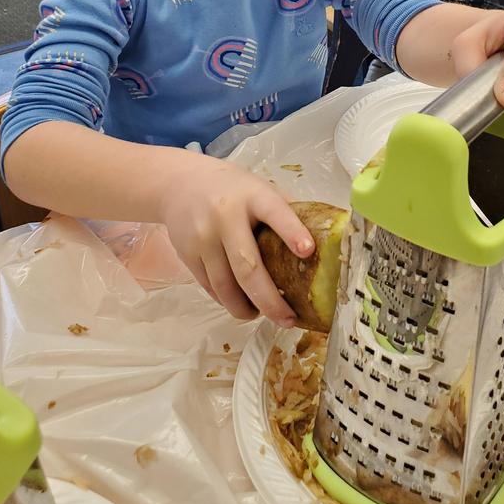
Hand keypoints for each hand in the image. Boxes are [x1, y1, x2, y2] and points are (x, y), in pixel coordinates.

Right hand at [159, 155, 314, 323]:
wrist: (181, 184)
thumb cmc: (232, 189)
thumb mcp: (259, 188)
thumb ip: (284, 210)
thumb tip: (322, 240)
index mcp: (252, 196)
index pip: (275, 212)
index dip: (292, 232)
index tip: (308, 251)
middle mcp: (225, 216)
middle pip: (247, 266)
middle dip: (269, 299)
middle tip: (288, 319)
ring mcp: (203, 237)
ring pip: (225, 285)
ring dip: (246, 308)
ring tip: (263, 315)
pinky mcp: (188, 255)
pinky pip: (210, 287)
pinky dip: (227, 301)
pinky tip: (241, 304)